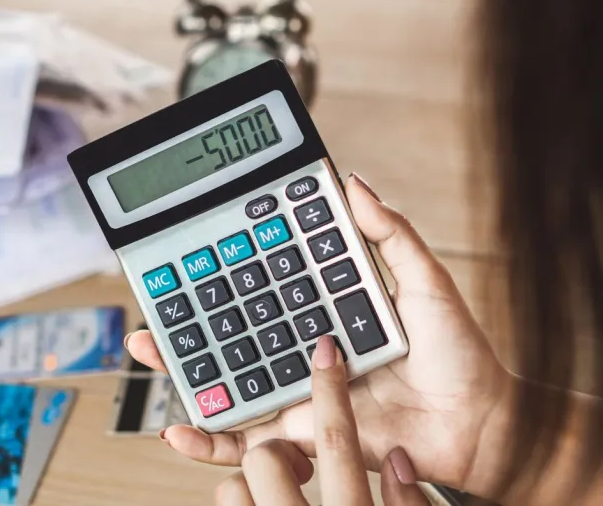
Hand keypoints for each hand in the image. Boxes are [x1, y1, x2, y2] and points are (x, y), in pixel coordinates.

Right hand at [127, 174, 511, 495]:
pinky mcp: (300, 434)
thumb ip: (389, 234)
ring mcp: (299, 390)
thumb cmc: (459, 356)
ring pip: (227, 378)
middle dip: (188, 313)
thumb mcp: (423, 282)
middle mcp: (305, 346)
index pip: (268, 283)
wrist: (476, 426)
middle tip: (156, 295)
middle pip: (234, 327)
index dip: (232, 265)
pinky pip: (247, 441)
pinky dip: (209, 440)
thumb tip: (353, 184)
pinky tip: (178, 428)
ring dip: (182, 366)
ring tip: (148, 347)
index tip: (199, 246)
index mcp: (327, 308)